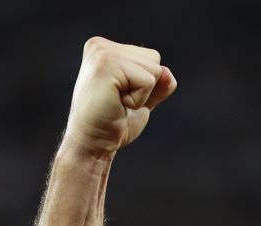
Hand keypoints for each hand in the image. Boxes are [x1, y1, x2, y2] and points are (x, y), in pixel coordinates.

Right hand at [64, 36, 176, 156]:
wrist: (93, 144)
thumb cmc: (113, 124)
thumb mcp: (143, 99)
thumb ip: (158, 83)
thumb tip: (167, 73)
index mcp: (105, 49)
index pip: (151, 57)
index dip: (145, 85)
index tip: (120, 97)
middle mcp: (100, 45)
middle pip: (154, 59)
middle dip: (145, 88)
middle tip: (119, 102)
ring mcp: (102, 52)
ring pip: (154, 69)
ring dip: (142, 94)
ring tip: (117, 102)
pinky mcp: (107, 64)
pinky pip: (148, 81)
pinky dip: (139, 100)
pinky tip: (117, 104)